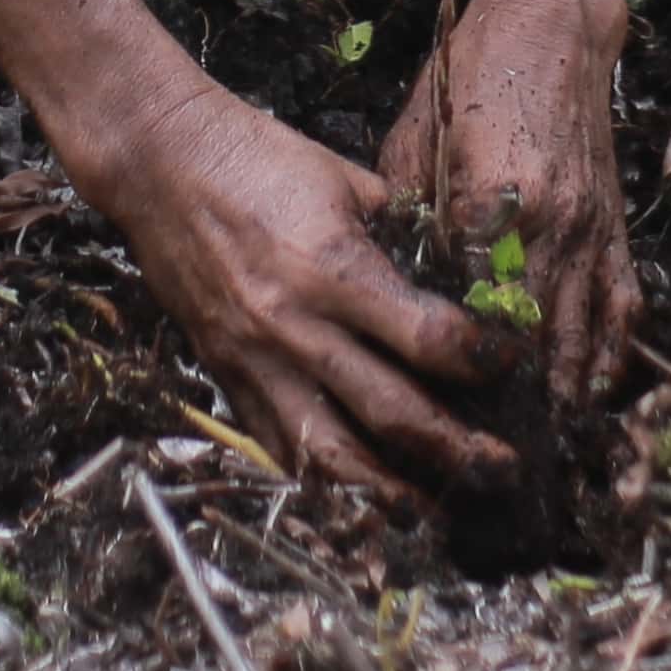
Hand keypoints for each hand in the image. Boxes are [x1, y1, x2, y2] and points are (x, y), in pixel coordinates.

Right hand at [92, 77, 515, 495]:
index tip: (510, 366)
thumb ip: (397, 235)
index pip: (429, 339)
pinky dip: (320, 479)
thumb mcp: (346, 180)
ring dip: (390, 494)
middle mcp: (296, 325)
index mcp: (334, 267)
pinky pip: (277, 447)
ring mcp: (256, 359)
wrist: (161, 163)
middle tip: (502, 470)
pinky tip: (356, 494)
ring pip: (331, 455)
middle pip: (393, 414)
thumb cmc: (259, 157)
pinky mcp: (225, 375)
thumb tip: (449, 279)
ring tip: (434, 513)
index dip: (482, 360)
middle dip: (458, 452)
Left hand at [383, 0, 635, 414]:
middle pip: (531, 339)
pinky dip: (611, 354)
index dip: (458, 370)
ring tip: (538, 449)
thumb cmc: (470, 78)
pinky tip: (595, 394)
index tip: (438, 414)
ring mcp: (588, 228)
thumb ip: (407, 221)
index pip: (470, 310)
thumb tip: (391, 292)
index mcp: (486, 203)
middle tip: (485, 458)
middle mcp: (546, 225)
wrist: (550, 24)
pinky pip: (621, 306)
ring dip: (561, 394)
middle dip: (512, 403)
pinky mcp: (613, 225)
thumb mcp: (413, 143)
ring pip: (579, 335)